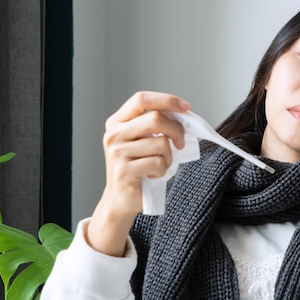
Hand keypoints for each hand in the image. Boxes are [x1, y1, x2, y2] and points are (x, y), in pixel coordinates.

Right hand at [87, 91, 189, 255]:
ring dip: (169, 157)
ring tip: (159, 165)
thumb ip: (158, 126)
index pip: (142, 99)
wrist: (122, 199)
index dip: (167, 100)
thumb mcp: (145, 141)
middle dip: (177, 130)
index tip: (186, 108)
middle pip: (156, 118)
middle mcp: (113, 134)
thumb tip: (185, 114)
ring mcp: (116, 152)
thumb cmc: (139, 168)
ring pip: (161, 143)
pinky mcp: (123, 171)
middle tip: (181, 143)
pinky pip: (158, 163)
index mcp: (117, 122)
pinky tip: (153, 175)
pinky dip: (163, 170)